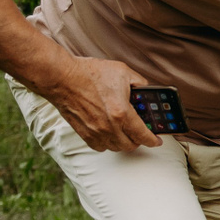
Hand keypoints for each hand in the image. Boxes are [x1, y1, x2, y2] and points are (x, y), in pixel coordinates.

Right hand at [43, 56, 160, 152]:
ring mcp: (95, 132)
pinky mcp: (83, 133)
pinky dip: (108, 144)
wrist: (62, 78)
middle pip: (130, 145)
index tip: (157, 140)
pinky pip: (100, 147)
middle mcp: (109, 127)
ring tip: (126, 133)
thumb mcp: (122, 72)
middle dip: (139, 141)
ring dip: (124, 143)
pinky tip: (109, 134)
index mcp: (122, 112)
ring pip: (116, 148)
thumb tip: (146, 89)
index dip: (153, 140)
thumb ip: (139, 83)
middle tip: (141, 133)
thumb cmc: (90, 73)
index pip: (143, 135)